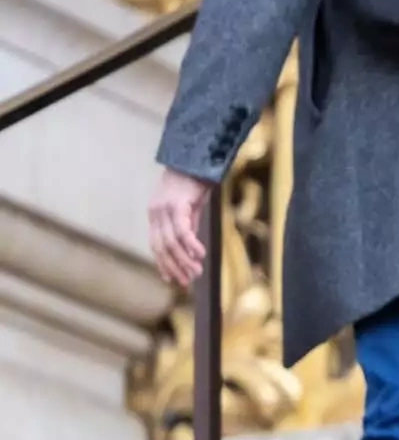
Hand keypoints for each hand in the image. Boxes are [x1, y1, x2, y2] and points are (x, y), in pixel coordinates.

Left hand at [148, 168, 212, 287]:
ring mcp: (164, 208)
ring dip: (184, 260)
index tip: (173, 279)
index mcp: (155, 214)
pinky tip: (201, 254)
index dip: (163, 263)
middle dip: (174, 267)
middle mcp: (156, 213)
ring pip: (172, 242)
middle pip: (162, 247)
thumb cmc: (193, 180)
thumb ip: (187, 225)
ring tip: (197, 272)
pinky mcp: (177, 205)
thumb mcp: (189, 206)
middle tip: (187, 281)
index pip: (156, 245)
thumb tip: (189, 248)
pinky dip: (191, 245)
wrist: (196, 157)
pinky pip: (183, 231)